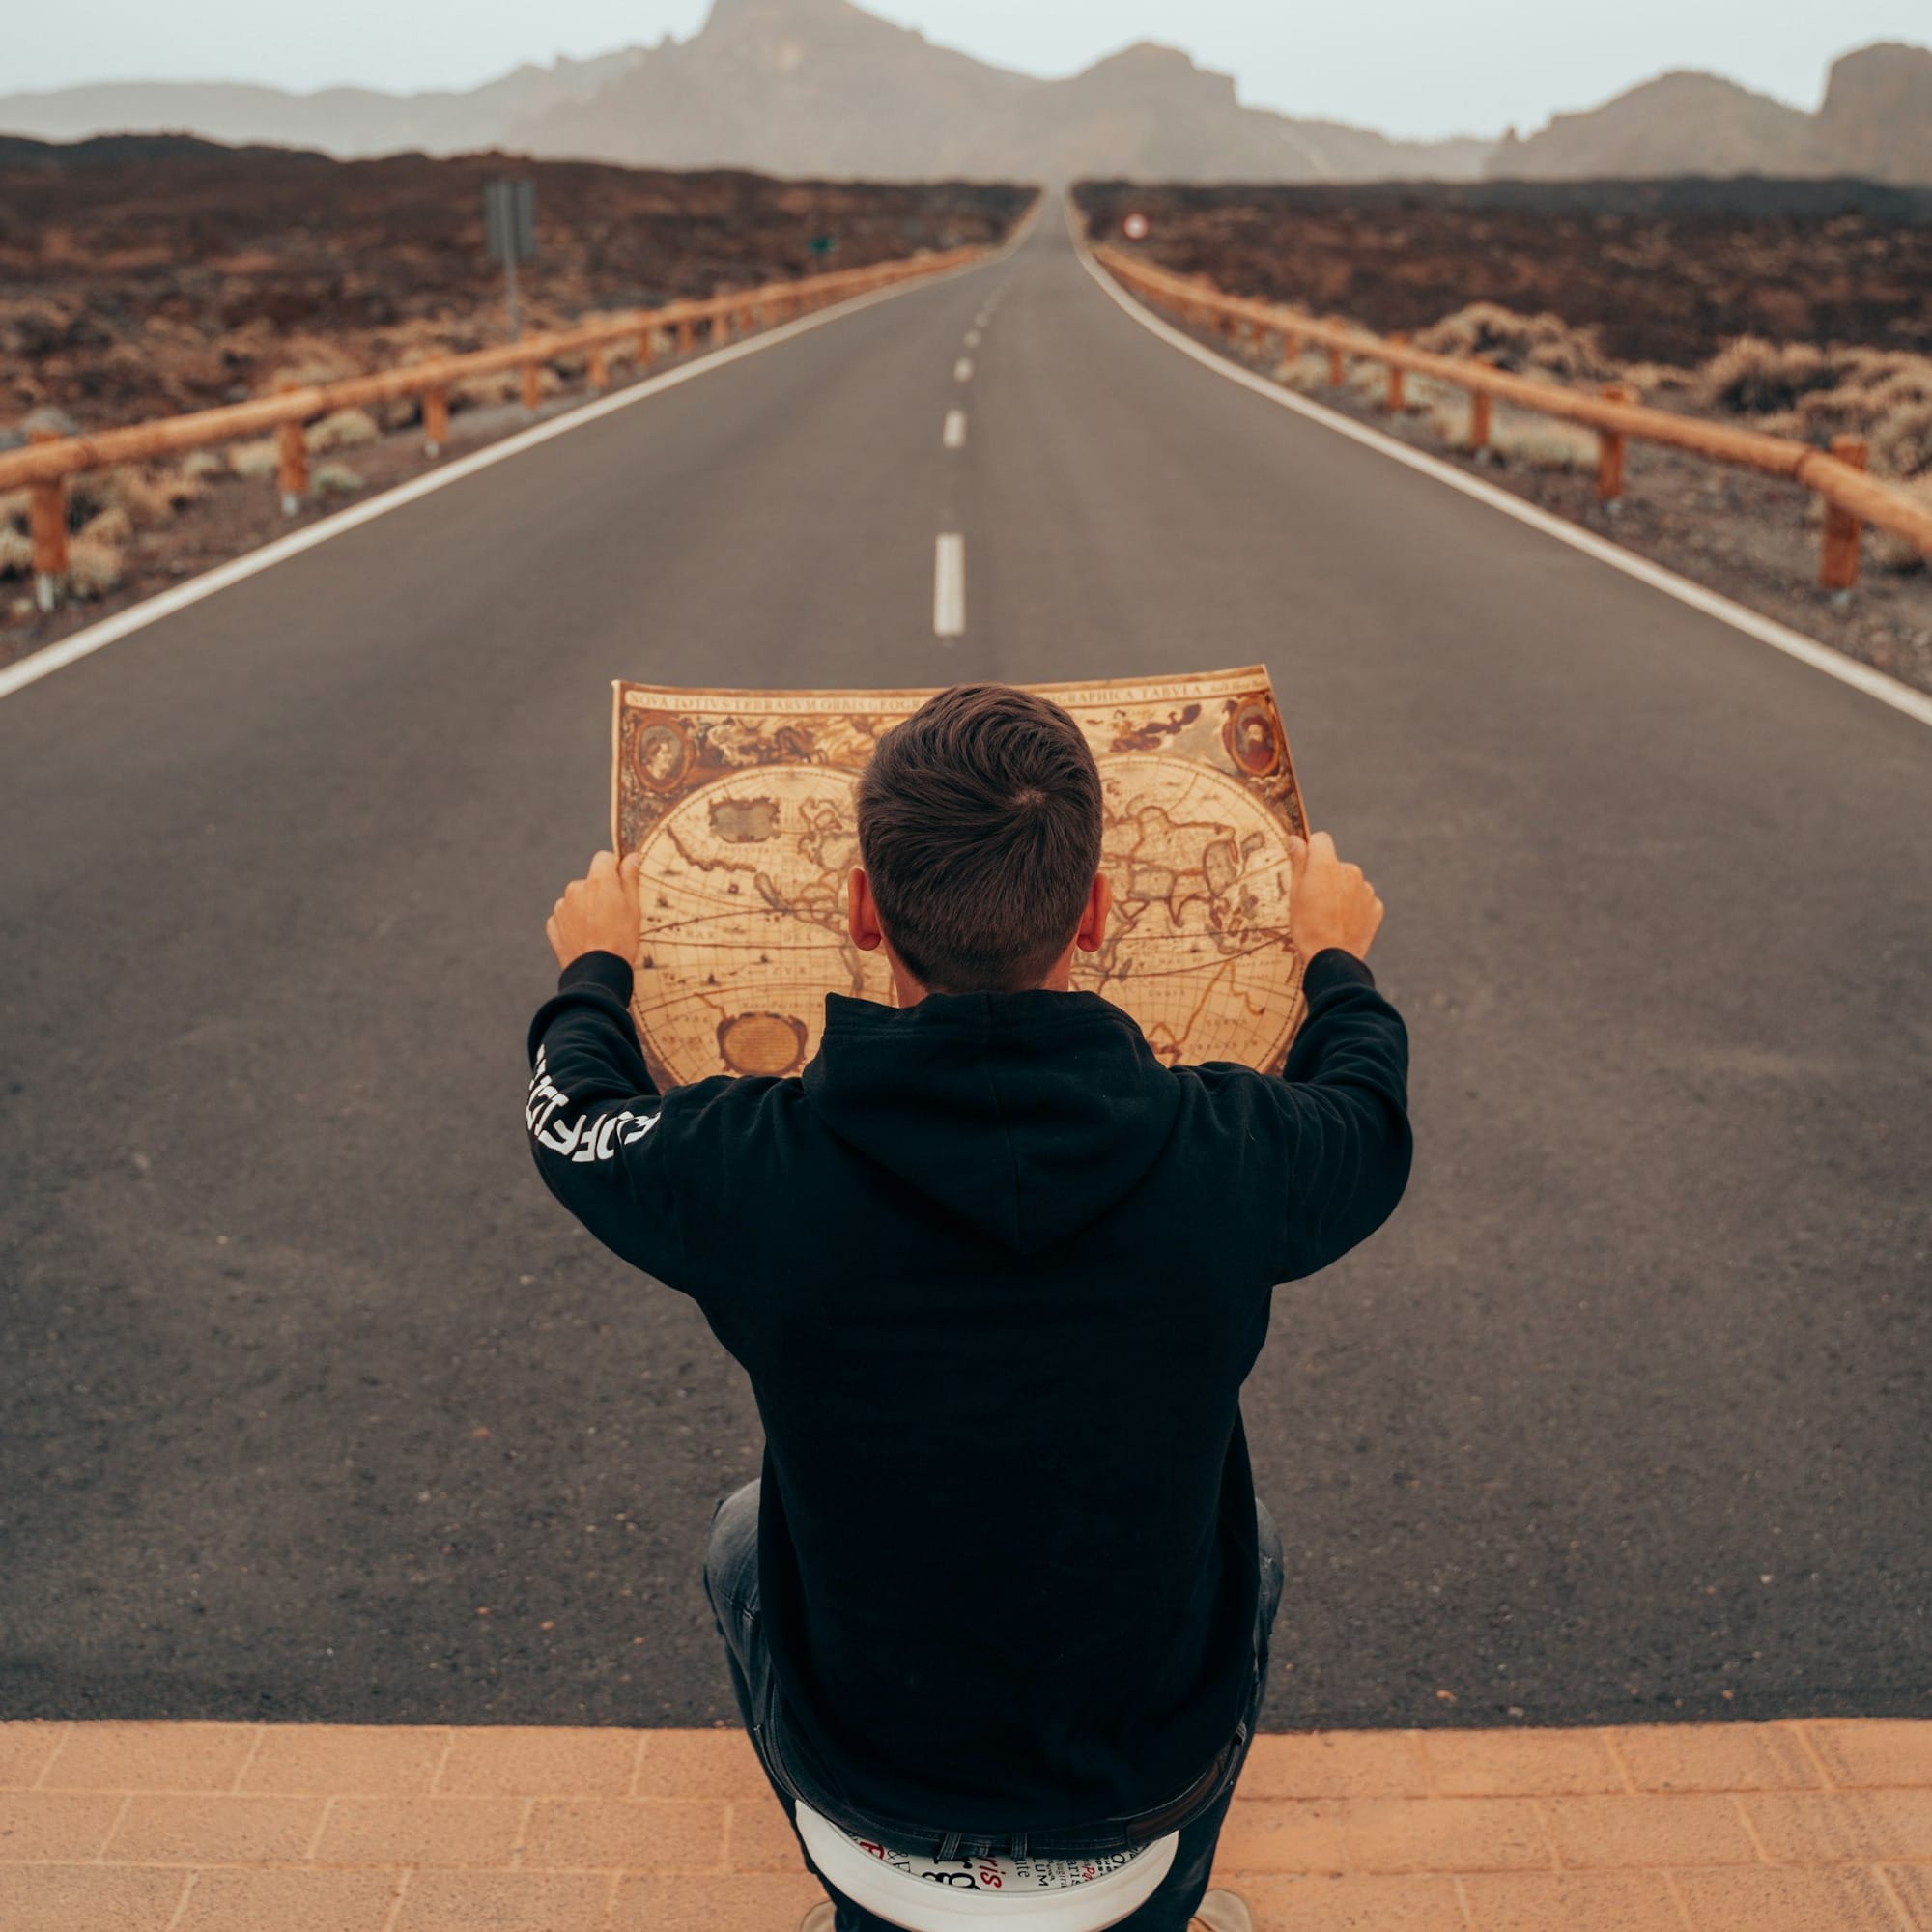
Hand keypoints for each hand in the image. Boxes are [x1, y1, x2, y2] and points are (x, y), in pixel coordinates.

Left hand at [547, 850, 642, 969]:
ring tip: (599, 931)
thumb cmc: (621, 938)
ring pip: (577, 900)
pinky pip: (566, 917)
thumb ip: (630, 877)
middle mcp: (576, 888)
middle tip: (614, 916)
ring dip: (586, 909)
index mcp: (598, 880)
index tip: (621, 884)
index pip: (604, 858)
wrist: (597, 972)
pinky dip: (575, 924)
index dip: (614, 869)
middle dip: (600, 892)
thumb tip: (632, 857)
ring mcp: (562, 907)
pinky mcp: (553, 924)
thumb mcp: (634, 907)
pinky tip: (587, 938)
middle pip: (590, 881)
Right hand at [1287, 830, 1383, 961]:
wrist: (1332, 958)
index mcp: (1327, 865)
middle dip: (1326, 877)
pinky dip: (1354, 908)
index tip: (1305, 866)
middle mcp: (1350, 871)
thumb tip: (1295, 839)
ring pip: (1350, 883)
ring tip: (1329, 916)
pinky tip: (1342, 923)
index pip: (1321, 840)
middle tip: (1314, 901)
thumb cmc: (1307, 926)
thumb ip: (1298, 862)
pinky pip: (1362, 900)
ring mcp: (1365, 889)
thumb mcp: (1295, 893)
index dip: (1311, 850)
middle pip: (1336, 865)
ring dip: (1341, 893)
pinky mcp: (1375, 907)